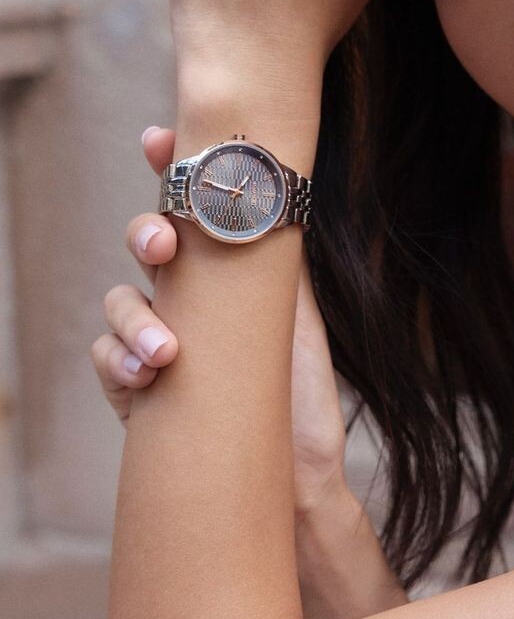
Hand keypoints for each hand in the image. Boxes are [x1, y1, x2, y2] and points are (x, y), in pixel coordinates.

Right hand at [91, 126, 351, 516]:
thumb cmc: (301, 396)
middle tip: (162, 245)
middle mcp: (193, 300)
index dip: (170, 172)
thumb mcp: (298, 321)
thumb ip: (277, 267)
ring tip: (165, 353)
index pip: (195, 213)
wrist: (291, 479)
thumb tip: (276, 199)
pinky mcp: (138, 389)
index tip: (158, 139)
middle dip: (146, 235)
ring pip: (122, 301)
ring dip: (134, 318)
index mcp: (230, 276)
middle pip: (147, 246)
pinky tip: (145, 380)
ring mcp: (160, 340)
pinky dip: (118, 364)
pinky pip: (106, 359)